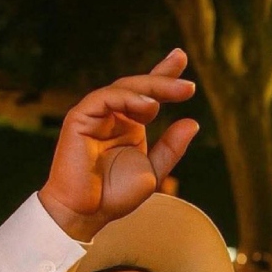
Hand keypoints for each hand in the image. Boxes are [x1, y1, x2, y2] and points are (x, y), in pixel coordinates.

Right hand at [39, 48, 199, 241]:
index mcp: (129, 125)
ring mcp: (94, 115)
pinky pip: (103, 98)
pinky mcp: (79, 118)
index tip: (181, 58)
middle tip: (189, 84)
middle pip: (137, 87)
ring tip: (178, 93)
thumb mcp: (153, 171)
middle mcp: (112, 116)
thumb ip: (172, 148)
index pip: (146, 93)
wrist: (87, 213)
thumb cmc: (115, 195)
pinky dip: (126, 98)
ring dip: (152, 88)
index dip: (163, 75)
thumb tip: (193, 122)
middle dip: (164, 79)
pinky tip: (149, 106)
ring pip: (122, 88)